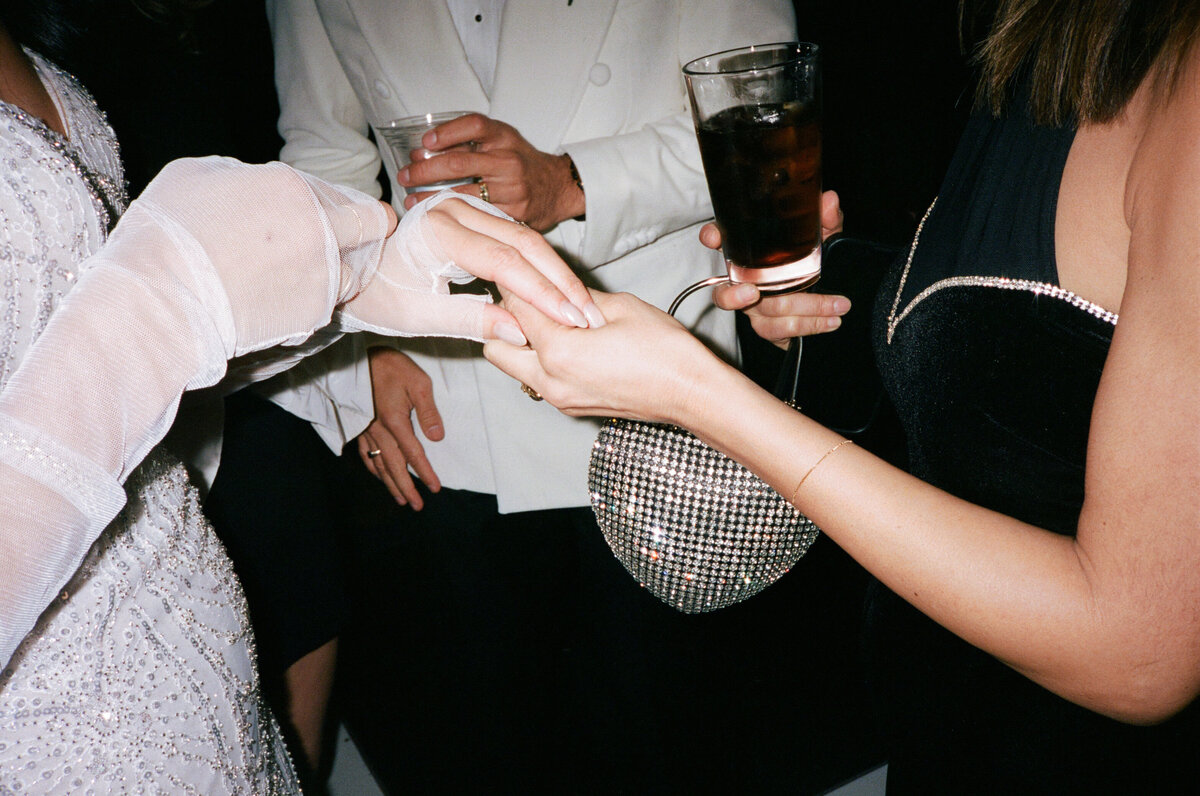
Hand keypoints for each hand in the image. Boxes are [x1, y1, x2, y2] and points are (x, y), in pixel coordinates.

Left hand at [341, 193, 604, 342]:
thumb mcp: (419, 315)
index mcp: (438, 229)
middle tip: (589, 316)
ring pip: (528, 238)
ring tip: (585, 308)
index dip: (541, 293)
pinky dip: (545, 267)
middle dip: (561, 282)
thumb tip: (522, 332)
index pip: (504, 262)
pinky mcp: (479, 218)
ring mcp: (469, 210)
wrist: (358, 268)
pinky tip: (564, 292)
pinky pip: (520, 239)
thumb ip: (470, 321)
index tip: (570, 320)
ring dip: (559, 274)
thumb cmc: (380, 293)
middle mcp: (456, 210)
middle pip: (525, 242)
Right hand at [358, 347, 442, 508]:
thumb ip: (428, 410)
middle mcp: (378, 431)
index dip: (425, 473)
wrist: (357, 357)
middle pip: (393, 466)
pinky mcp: (358, 425)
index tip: (435, 489)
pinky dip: (373, 468)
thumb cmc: (392, 367)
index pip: (413, 454)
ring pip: (378, 464)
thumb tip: (437, 437)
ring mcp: (366, 430)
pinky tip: (379, 475)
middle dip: (406, 488)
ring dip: (390, 483)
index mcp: (395, 421)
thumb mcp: (418, 382)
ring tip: (401, 498)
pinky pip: (365, 454)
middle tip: (417, 506)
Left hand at [398, 114, 583, 230]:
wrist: (558, 186)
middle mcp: (508, 160)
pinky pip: (476, 214)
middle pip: (459, 163)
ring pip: (463, 194)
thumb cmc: (522, 162)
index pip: (473, 125)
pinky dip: (453, 215)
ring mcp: (511, 189)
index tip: (424, 142)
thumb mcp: (502, 141)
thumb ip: (469, 142)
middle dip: (424, 171)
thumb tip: (423, 150)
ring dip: (431, 198)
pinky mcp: (513, 213)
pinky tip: (437, 216)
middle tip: (405, 176)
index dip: (446, 132)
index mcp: (504, 137)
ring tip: (412, 200)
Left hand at [484, 288, 721, 426]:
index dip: (518, 284)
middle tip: (533, 302)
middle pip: (498, 347)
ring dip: (523, 344)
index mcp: (558, 352)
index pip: (516, 309)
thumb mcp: (618, 306)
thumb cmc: (665, 352)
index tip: (522, 272)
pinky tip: (570, 343)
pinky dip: (542, 361)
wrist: (691, 393)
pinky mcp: (572, 407)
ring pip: (515, 367)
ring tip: (553, 323)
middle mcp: (550, 381)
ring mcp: (560, 399)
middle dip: (508, 321)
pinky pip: (539, 380)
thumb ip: (574, 295)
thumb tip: (553, 285)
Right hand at [706, 190, 848, 347]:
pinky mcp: (766, 327)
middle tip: (809, 282)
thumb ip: (826, 220)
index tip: (714, 238)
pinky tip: (831, 321)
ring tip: (837, 306)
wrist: (828, 298)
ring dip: (807, 309)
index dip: (712, 238)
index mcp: (750, 252)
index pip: (721, 240)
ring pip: (765, 313)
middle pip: (739, 288)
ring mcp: (751, 307)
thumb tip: (829, 201)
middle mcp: (744, 280)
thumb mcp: (824, 237)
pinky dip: (809, 326)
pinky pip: (776, 331)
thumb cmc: (815, 261)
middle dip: (781, 289)